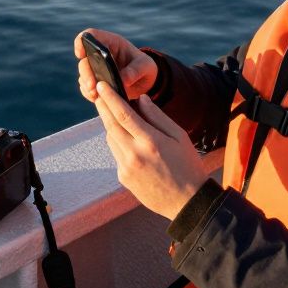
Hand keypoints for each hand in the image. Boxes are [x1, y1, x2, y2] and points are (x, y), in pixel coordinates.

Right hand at [73, 28, 157, 101]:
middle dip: (86, 73)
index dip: (82, 41)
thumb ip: (135, 70)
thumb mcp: (145, 66)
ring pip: (83, 76)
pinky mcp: (96, 83)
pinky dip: (89, 94)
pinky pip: (87, 88)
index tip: (81, 54)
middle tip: (92, 85)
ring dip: (87, 86)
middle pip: (84, 60)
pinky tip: (96, 98)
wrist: (145, 82)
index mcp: (111, 43)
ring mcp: (96, 70)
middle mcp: (100, 55)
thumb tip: (123, 80)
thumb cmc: (145, 67)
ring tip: (95, 95)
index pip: (91, 35)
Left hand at [93, 81, 207, 219]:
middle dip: (103, 107)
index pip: (124, 114)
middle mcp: (134, 154)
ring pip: (111, 139)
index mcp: (151, 141)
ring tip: (117, 116)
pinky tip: (130, 142)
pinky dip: (119, 143)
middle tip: (98, 93)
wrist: (186, 203)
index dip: (110, 97)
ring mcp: (126, 168)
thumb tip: (140, 99)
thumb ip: (158, 116)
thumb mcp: (179, 136)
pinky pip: (116, 154)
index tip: (102, 84)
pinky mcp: (123, 178)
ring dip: (112, 125)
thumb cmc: (188, 166)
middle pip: (111, 125)